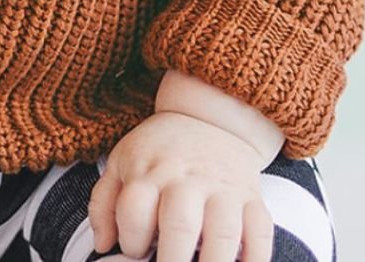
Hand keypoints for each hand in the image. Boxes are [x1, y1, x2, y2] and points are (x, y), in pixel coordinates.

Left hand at [88, 112, 273, 261]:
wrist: (209, 117)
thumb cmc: (160, 150)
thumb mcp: (123, 161)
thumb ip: (104, 202)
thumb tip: (103, 245)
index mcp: (149, 170)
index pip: (134, 210)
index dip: (131, 240)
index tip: (136, 251)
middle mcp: (187, 179)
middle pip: (179, 223)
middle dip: (173, 260)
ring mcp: (223, 188)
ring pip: (223, 232)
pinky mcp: (252, 198)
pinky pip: (261, 232)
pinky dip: (255, 258)